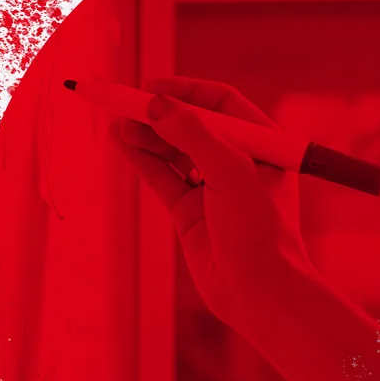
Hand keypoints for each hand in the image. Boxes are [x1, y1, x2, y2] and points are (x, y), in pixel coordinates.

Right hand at [110, 77, 307, 320]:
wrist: (259, 292)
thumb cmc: (260, 231)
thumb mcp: (230, 173)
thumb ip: (193, 134)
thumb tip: (156, 103)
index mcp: (261, 144)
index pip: (219, 102)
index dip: (184, 91)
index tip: (150, 88)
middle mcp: (237, 162)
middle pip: (190, 124)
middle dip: (158, 113)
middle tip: (124, 104)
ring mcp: (210, 187)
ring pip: (172, 149)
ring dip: (145, 135)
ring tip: (118, 125)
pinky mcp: (188, 211)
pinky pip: (161, 176)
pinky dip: (141, 158)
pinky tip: (122, 143)